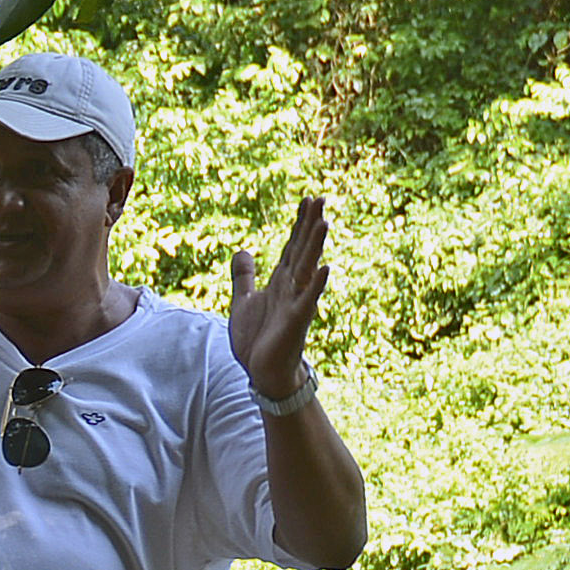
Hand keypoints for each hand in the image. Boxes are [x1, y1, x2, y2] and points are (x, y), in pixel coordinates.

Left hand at [228, 194, 332, 403]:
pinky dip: (316, 284)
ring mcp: (295, 303)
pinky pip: (307, 299)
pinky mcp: (295, 321)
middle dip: (309, 225)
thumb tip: (242, 250)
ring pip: (307, 269)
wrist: (261, 371)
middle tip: (321, 198)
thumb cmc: (257, 337)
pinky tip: (326, 267)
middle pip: (302, 250)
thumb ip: (244, 276)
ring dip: (314, 246)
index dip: (299, 223)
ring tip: (323, 222)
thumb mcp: (243, 301)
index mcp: (280, 281)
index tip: (308, 198)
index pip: (292, 245)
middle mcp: (291, 287)